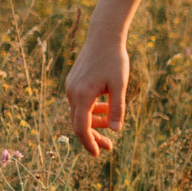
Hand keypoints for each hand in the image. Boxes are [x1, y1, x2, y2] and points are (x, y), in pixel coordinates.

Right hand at [64, 34, 127, 156]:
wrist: (104, 36)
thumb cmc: (114, 60)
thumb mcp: (120, 85)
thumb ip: (117, 108)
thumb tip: (116, 131)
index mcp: (82, 95)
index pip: (81, 128)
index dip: (89, 143)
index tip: (98, 154)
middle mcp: (72, 93)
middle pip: (79, 123)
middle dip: (94, 136)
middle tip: (110, 147)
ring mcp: (71, 87)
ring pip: (79, 113)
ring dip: (94, 122)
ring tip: (111, 126)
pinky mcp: (74, 82)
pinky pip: (80, 103)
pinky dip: (92, 110)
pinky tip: (105, 109)